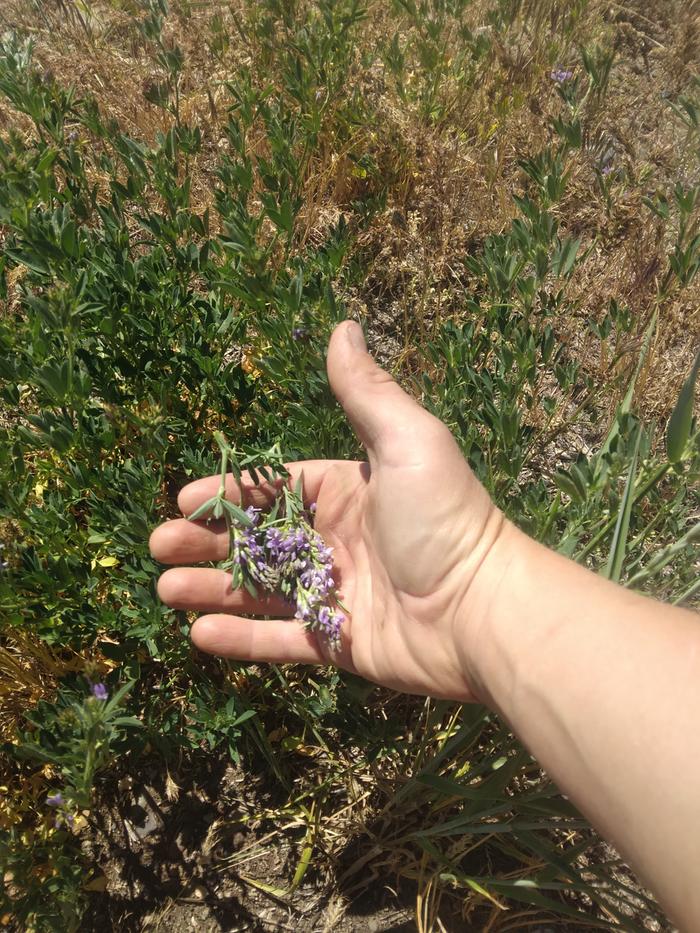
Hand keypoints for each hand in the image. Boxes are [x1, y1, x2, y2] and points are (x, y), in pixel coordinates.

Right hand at [149, 321, 510, 700]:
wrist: (486, 610)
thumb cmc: (444, 519)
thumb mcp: (407, 442)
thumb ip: (366, 392)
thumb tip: (343, 325)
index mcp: (348, 492)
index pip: (275, 488)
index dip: (229, 492)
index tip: (183, 499)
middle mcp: (339, 539)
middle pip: (258, 538)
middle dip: (207, 541)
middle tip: (158, 546)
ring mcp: (337, 592)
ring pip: (261, 589)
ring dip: (212, 588)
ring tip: (165, 588)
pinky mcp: (341, 642)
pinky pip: (282, 638)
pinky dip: (241, 638)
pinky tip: (199, 635)